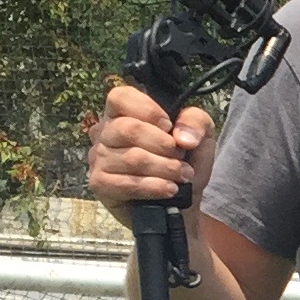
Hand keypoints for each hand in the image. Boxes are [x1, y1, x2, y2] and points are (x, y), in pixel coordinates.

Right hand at [87, 84, 214, 222]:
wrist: (183, 203)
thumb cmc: (185, 163)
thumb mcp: (201, 135)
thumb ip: (196, 122)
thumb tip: (182, 137)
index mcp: (123, 112)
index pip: (120, 97)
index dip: (147, 110)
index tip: (169, 127)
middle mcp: (105, 132)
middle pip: (128, 129)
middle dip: (163, 146)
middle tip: (181, 159)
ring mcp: (98, 157)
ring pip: (132, 158)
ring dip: (164, 169)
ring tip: (182, 176)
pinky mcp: (99, 183)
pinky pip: (125, 183)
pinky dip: (153, 187)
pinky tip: (168, 189)